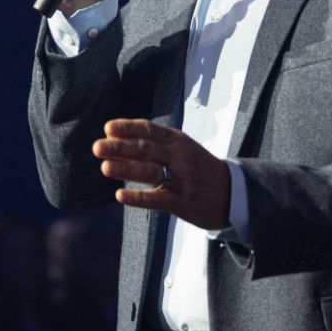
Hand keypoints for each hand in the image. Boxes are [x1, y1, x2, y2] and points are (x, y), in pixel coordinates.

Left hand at [92, 119, 231, 230]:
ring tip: (105, 168)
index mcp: (178, 141)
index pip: (150, 130)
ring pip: (151, 172)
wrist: (234, 193)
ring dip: (127, 169)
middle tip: (98, 147)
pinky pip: (158, 199)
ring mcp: (182, 180)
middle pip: (147, 150)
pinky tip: (121, 197)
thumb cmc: (200, 169)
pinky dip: (139, 198)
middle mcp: (180, 157)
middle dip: (121, 148)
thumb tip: (117, 140)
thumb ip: (154, 145)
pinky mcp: (183, 203)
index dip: (128, 128)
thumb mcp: (183, 149)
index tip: (108, 128)